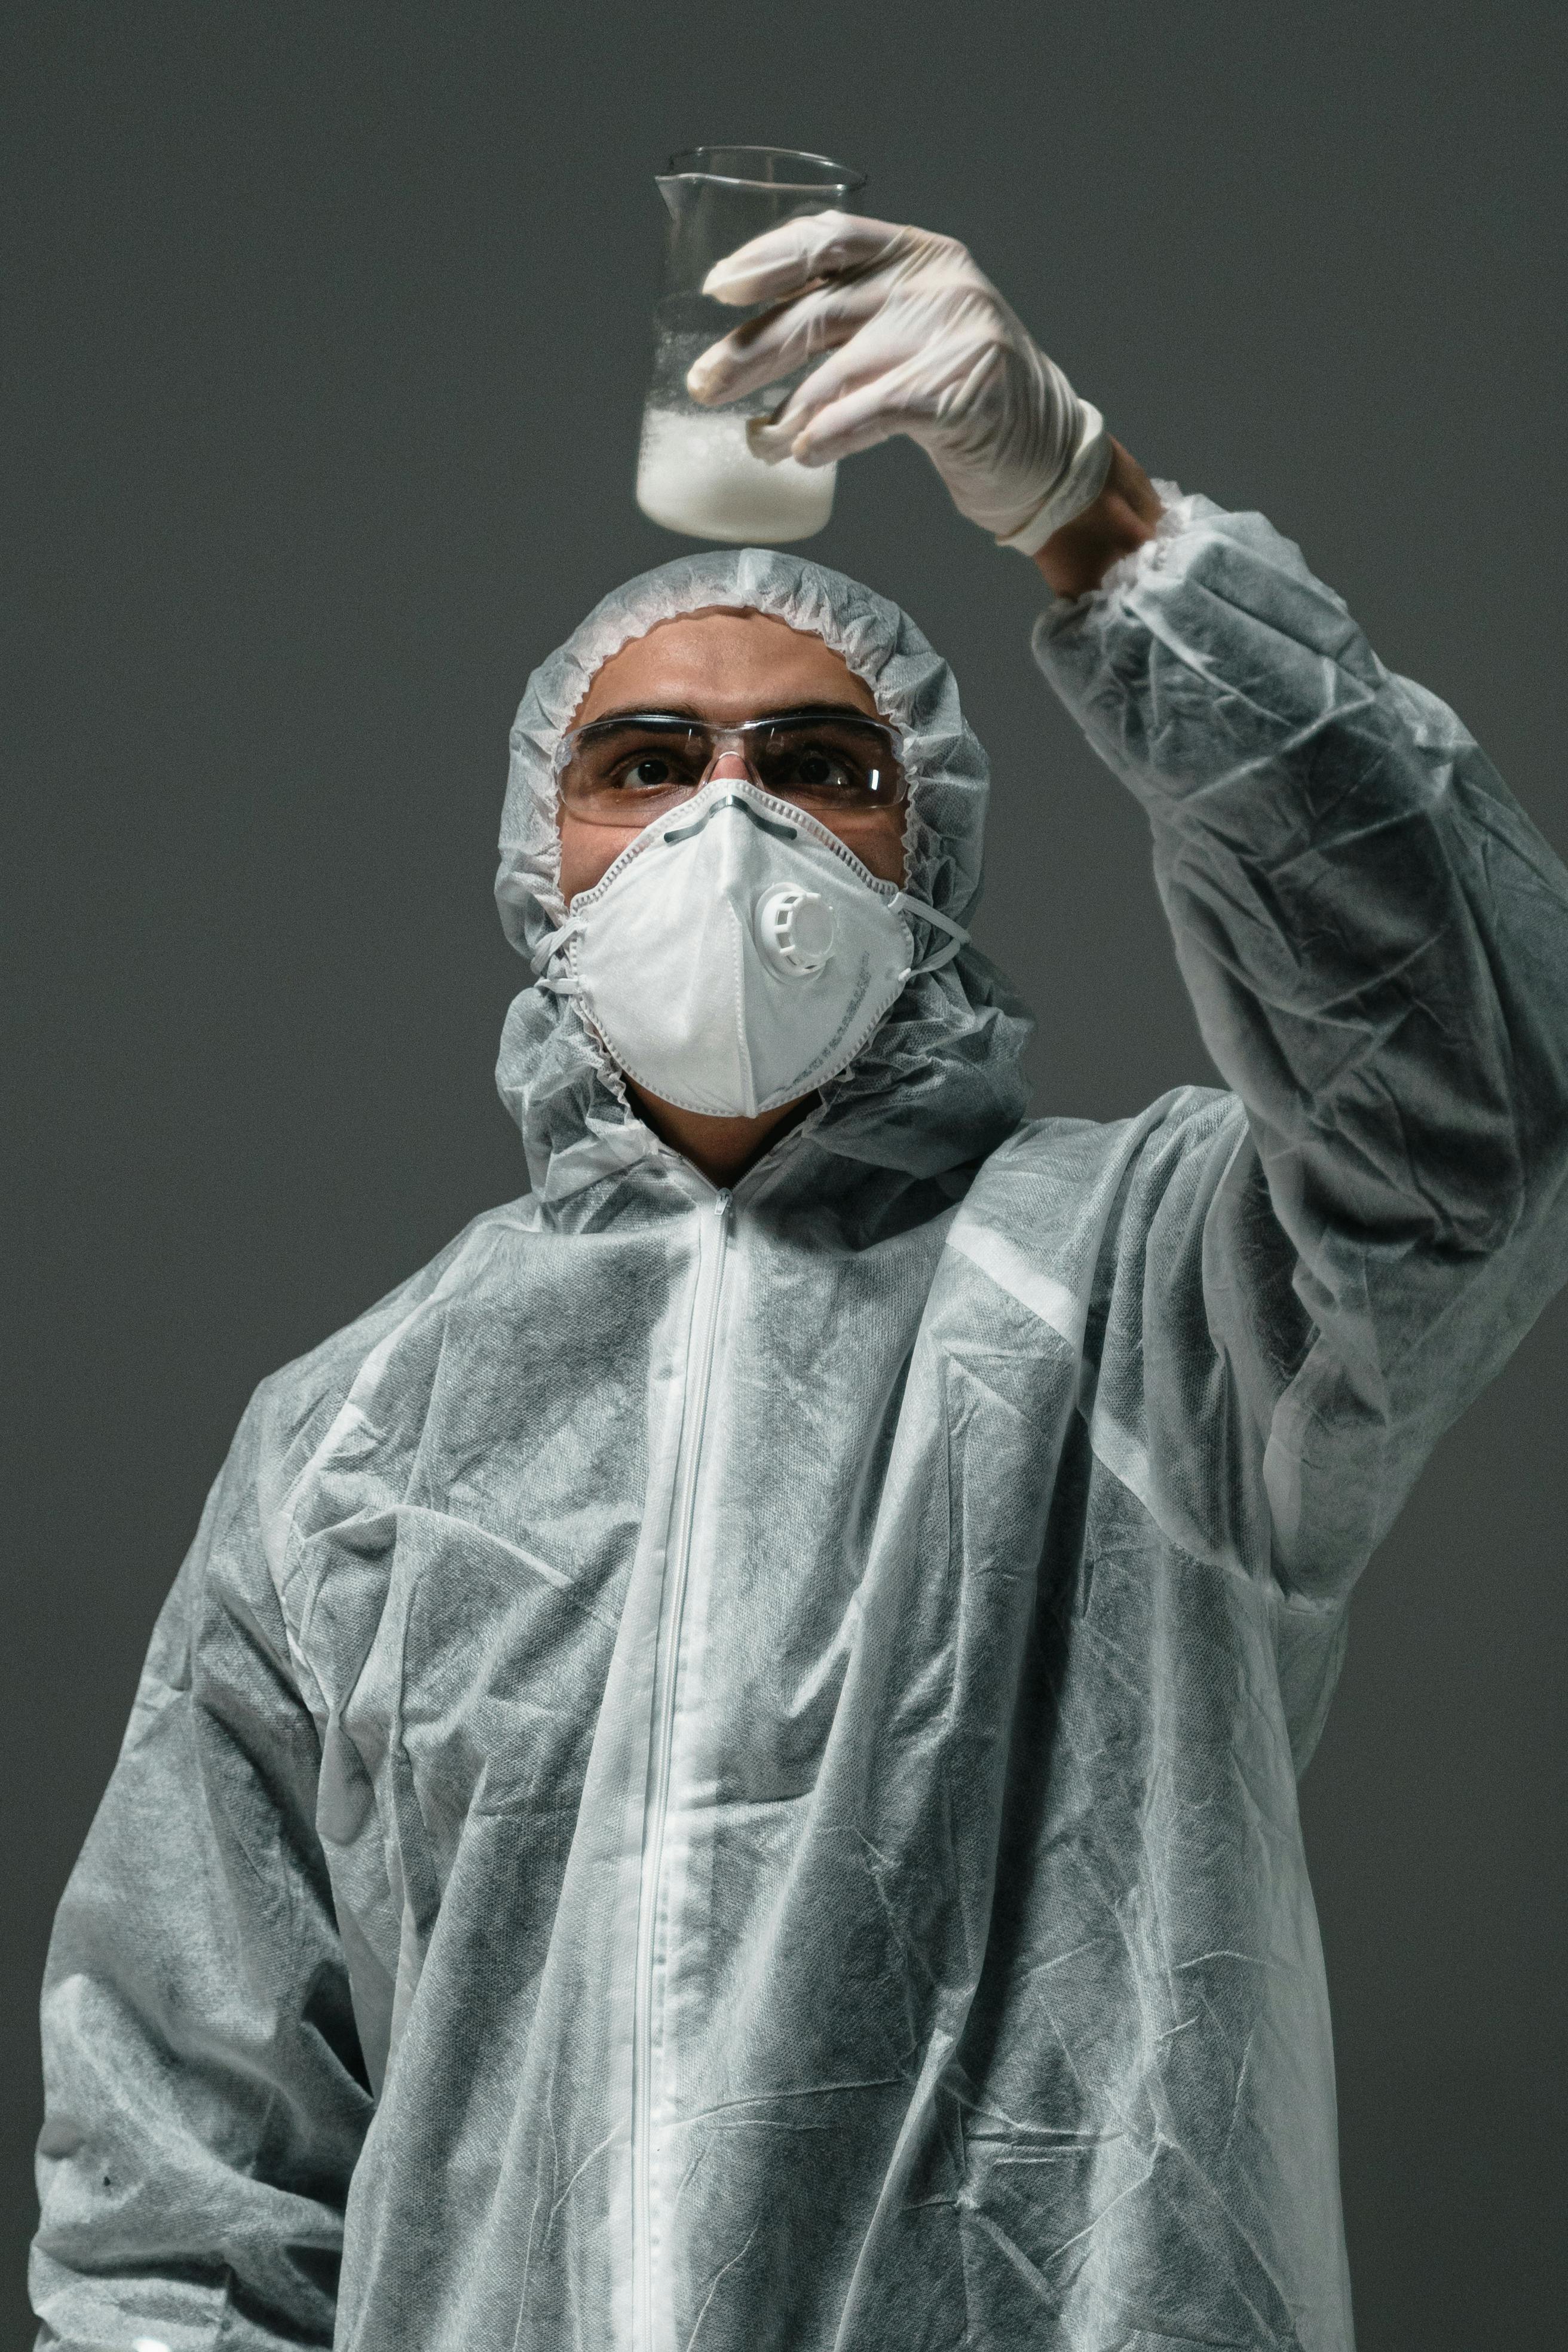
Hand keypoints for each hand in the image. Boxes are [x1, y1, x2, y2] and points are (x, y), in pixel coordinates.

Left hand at [686, 212, 1111, 550]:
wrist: (1047, 454)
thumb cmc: (964, 400)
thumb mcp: (911, 336)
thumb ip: (853, 323)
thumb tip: (752, 349)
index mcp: (920, 255)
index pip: (829, 238)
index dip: (766, 259)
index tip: (717, 289)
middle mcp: (937, 284)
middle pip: (819, 310)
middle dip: (751, 350)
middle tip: (704, 386)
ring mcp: (956, 334)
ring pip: (839, 371)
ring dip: (786, 415)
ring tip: (760, 443)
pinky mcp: (963, 391)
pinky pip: (873, 412)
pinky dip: (828, 436)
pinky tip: (802, 455)